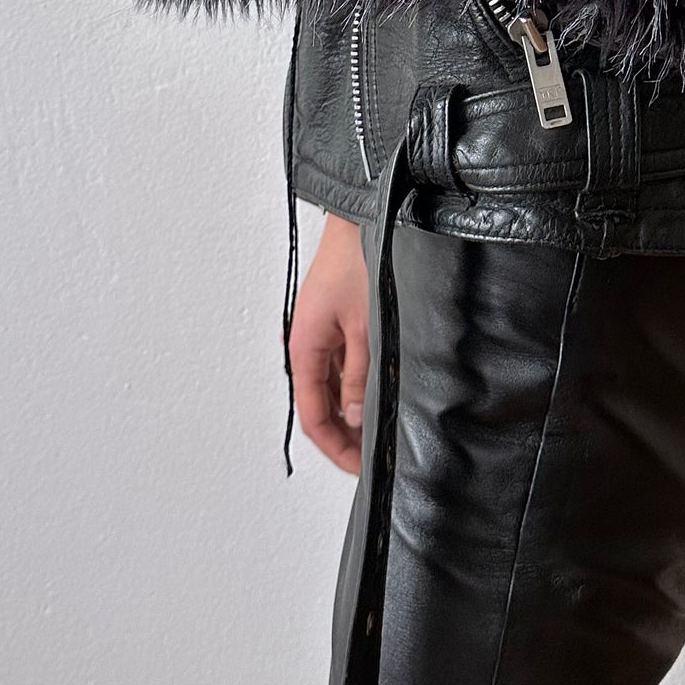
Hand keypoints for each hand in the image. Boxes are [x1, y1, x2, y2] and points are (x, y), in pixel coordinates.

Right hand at [289, 213, 369, 473]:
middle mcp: (309, 345)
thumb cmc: (358, 260)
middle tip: (373, 457)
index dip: (336, 447)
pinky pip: (343, 366)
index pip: (314, 416)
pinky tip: (379, 393)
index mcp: (305, 349)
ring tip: (380, 430)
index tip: (359, 467)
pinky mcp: (338, 321)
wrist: (363, 217)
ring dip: (352, 410)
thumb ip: (360, 375)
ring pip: (333, 387)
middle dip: (345, 435)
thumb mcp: (365, 328)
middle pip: (321, 406)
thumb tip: (358, 415)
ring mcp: (323, 334)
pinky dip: (357, 385)